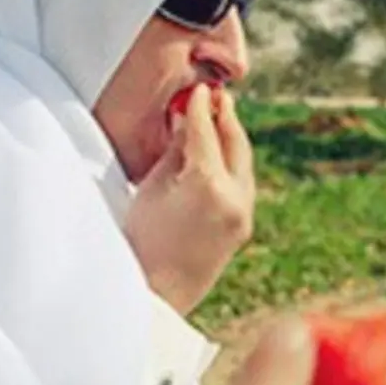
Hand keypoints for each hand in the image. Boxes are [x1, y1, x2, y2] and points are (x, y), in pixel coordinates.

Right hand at [124, 84, 254, 314]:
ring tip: (220, 119)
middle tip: (217, 97)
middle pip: (236, 145)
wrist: (156, 294)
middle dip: (226, 119)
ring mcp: (244, 214)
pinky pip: (243, 184)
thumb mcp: (152, 188)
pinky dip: (233, 164)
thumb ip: (176, 151)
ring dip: (232, 140)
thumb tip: (189, 121)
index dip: (201, 107)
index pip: (206, 133)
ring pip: (243, 164)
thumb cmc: (141, 240)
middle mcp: (235, 197)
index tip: (199, 90)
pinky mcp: (244, 227)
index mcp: (208, 184)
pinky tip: (222, 154)